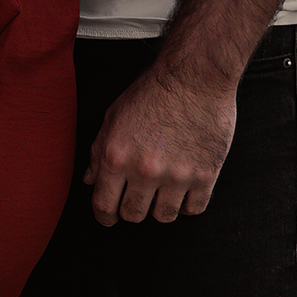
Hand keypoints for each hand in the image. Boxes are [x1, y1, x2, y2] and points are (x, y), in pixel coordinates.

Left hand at [84, 65, 236, 224]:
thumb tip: (91, 180)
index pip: (104, 204)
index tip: (107, 218)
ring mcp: (176, 175)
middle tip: (134, 200)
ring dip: (159, 208)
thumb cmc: (152, 93)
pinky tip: (182, 190)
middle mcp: (144, 170)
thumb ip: (99, 151)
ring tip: (159, 192)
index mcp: (116, 155)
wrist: (194, 77)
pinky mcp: (205, 175)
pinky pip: (193, 209)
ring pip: (163, 216)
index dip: (103, 217)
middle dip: (130, 211)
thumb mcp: (113, 116)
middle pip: (133, 214)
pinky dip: (186, 204)